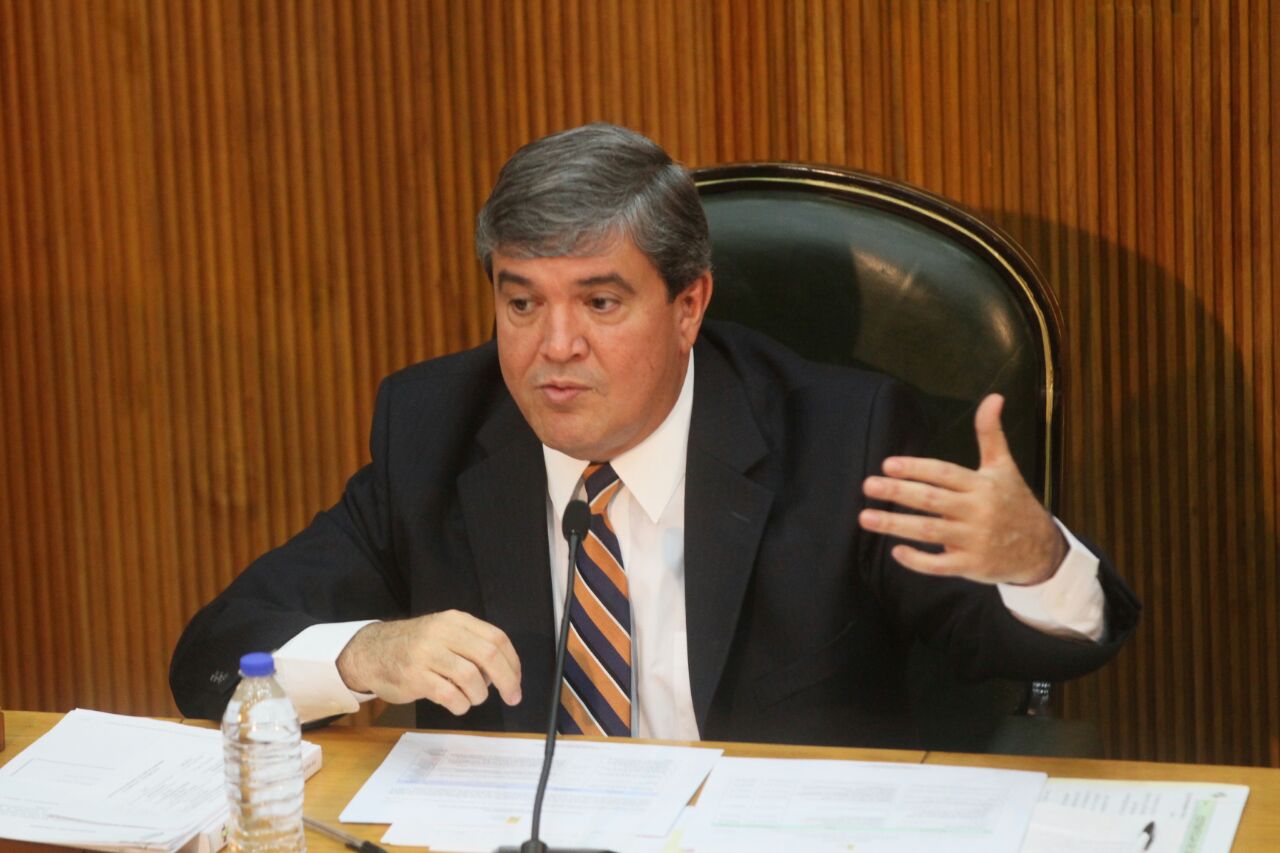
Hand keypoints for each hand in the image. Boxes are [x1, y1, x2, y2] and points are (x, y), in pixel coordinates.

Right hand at [336, 610, 521, 713]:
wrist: (371, 652)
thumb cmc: (415, 647)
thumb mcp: (444, 634)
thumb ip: (472, 646)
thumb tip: (504, 673)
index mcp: (456, 621)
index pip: (497, 638)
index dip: (513, 663)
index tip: (516, 682)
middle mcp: (443, 633)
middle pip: (488, 656)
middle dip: (507, 681)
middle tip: (512, 697)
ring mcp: (427, 654)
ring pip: (471, 677)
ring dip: (479, 695)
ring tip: (472, 698)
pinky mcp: (415, 676)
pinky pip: (449, 695)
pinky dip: (460, 705)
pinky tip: (457, 705)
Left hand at [859, 393, 1067, 585]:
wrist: (1041, 550)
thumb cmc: (1014, 503)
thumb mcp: (1005, 467)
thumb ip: (991, 434)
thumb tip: (994, 396)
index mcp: (983, 485)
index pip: (944, 473)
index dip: (916, 468)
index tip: (887, 464)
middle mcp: (978, 511)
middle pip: (932, 500)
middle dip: (898, 493)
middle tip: (868, 486)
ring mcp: (975, 540)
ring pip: (930, 532)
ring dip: (896, 525)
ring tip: (866, 518)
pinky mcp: (972, 566)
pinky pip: (940, 566)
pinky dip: (917, 560)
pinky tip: (896, 550)